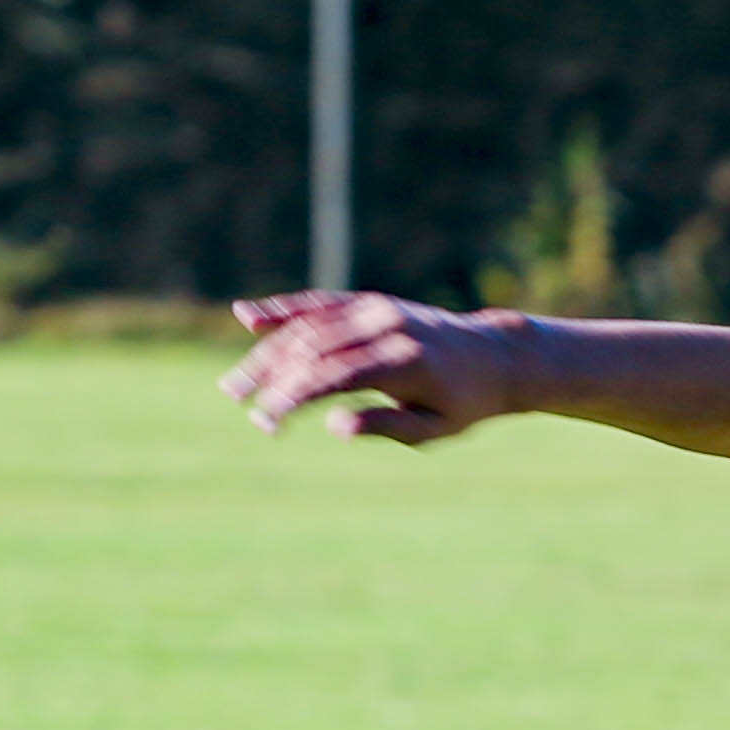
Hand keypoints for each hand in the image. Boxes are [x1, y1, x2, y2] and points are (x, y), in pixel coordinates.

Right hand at [221, 289, 526, 444]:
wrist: (493, 355)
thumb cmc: (462, 402)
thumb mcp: (434, 427)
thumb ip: (386, 427)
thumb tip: (334, 426)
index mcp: (403, 364)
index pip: (336, 376)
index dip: (296, 394)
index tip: (266, 417)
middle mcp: (386, 328)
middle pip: (313, 346)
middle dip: (271, 373)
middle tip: (236, 398)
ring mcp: (376, 309)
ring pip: (310, 324)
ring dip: (267, 350)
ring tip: (236, 380)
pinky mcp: (370, 302)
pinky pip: (320, 303)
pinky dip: (284, 310)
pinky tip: (248, 317)